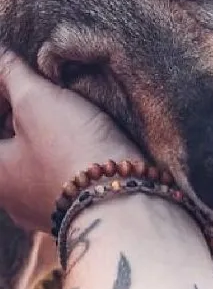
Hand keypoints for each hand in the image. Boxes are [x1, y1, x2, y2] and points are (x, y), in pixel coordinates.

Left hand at [0, 51, 140, 231]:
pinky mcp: (76, 214)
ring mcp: (44, 211)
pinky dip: (66, 156)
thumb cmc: (72, 150)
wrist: (126, 202)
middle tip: (38, 91)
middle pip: (7, 148)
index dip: (2, 99)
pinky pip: (61, 178)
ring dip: (45, 137)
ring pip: (34, 164)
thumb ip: (13, 74)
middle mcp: (12, 200)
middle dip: (19, 118)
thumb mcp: (36, 100)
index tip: (16, 79)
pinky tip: (85, 139)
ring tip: (64, 111)